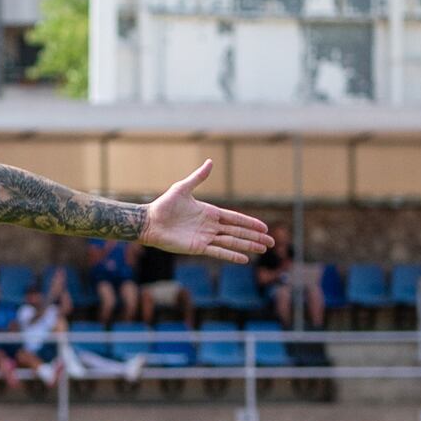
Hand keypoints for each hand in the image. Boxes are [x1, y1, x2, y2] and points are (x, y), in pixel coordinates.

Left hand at [139, 161, 272, 263]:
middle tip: (270, 242)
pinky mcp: (197, 247)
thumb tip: (210, 161)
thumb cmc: (164, 205)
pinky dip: (231, 255)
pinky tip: (244, 259)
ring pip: (231, 242)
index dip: (250, 223)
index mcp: (209, 212)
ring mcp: (205, 237)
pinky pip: (218, 251)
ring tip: (262, 250)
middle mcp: (210, 226)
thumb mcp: (183, 188)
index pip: (235, 218)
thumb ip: (198, 177)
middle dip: (254, 236)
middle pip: (237, 231)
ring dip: (247, 246)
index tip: (264, 227)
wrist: (149, 222)